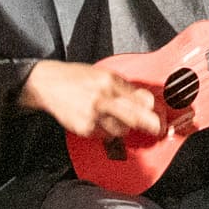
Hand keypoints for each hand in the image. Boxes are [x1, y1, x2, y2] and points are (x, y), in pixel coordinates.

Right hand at [26, 59, 166, 144]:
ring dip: (124, 126)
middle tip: (157, 129)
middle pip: (134, 117)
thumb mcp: (103, 74)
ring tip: (115, 117)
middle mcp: (102, 98)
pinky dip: (106, 130)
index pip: (139, 99)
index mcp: (109, 81)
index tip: (161, 117)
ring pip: (121, 129)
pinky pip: (104, 134)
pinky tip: (98, 120)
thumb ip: (125, 87)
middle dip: (149, 125)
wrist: (47, 84)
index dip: (153, 111)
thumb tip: (147, 100)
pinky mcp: (84, 128)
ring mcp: (92, 115)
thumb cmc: (77, 78)